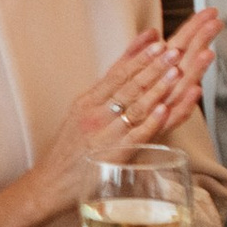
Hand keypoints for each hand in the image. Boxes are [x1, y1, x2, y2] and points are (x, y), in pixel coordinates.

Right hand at [37, 17, 218, 192]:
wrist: (50, 183)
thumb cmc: (70, 149)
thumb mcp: (81, 112)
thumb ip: (104, 92)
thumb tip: (127, 66)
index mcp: (87, 102)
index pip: (117, 74)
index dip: (139, 57)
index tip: (157, 43)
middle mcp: (94, 115)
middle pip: (128, 86)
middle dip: (154, 67)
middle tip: (174, 51)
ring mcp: (103, 136)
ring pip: (134, 107)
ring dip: (158, 88)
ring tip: (176, 72)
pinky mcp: (113, 157)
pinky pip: (136, 136)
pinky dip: (152, 121)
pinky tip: (165, 109)